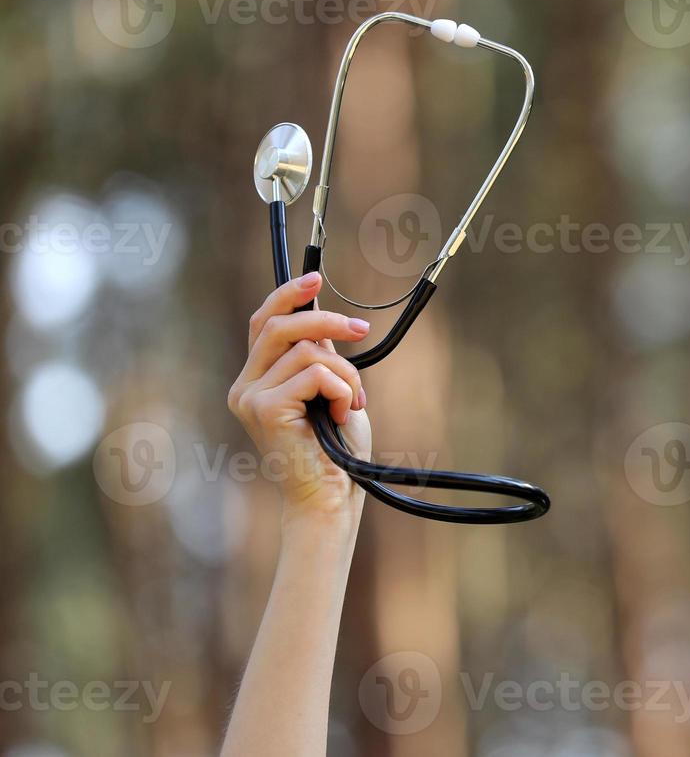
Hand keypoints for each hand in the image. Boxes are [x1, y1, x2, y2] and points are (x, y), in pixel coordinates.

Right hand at [227, 272, 371, 521]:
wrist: (333, 495)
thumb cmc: (336, 448)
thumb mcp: (329, 389)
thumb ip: (318, 356)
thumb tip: (321, 316)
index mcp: (256, 380)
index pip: (262, 322)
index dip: (287, 295)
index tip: (315, 278)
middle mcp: (245, 387)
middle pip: (277, 325)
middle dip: (325, 320)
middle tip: (361, 330)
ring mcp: (250, 398)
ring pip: (306, 350)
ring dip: (345, 372)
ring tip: (352, 401)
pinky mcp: (264, 409)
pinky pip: (315, 373)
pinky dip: (341, 388)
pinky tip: (341, 413)